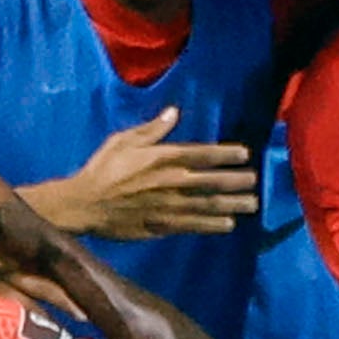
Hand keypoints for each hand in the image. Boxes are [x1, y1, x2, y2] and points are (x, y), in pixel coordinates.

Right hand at [41, 107, 257, 240]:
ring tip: (251, 204)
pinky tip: (228, 224)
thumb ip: (152, 129)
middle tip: (254, 181)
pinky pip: (193, 225)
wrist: (84, 205)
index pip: (202, 155)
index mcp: (162, 158)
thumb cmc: (102, 169)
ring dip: (231, 205)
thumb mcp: (123, 140)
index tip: (244, 155)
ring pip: (207, 205)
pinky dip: (212, 225)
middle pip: (211, 182)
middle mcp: (170, 182)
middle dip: (236, 181)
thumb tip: (174, 112)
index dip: (226, 155)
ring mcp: (168, 206)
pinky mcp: (162, 225)